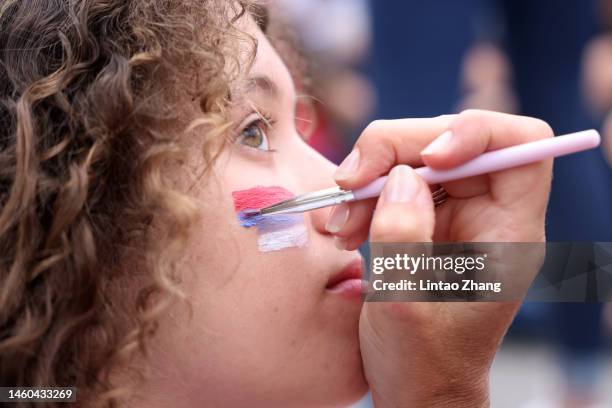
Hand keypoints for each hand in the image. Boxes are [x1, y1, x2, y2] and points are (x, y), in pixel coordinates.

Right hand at [327, 110, 553, 406]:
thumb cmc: (423, 361)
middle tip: (349, 184)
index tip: (425, 161)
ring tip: (340, 224)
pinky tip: (344, 229)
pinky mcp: (424, 217)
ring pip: (414, 155)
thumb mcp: (407, 303)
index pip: (521, 144)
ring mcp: (455, 213)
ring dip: (369, 177)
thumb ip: (404, 235)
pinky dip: (362, 195)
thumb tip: (400, 176)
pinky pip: (393, 181)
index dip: (473, 133)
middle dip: (394, 151)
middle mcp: (487, 212)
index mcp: (509, 232)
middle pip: (451, 138)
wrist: (416, 387)